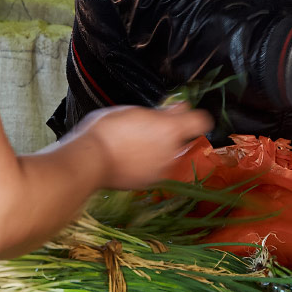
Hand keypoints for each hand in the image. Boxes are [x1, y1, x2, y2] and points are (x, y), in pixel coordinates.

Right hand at [74, 103, 212, 189]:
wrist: (90, 160)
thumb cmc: (107, 130)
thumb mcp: (135, 111)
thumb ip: (162, 112)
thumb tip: (179, 109)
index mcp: (171, 129)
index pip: (202, 121)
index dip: (192, 114)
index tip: (181, 111)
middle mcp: (172, 151)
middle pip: (183, 138)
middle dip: (172, 132)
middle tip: (149, 126)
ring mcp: (161, 169)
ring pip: (169, 154)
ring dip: (159, 148)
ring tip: (135, 143)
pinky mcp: (149, 182)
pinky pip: (156, 168)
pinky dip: (148, 163)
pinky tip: (130, 157)